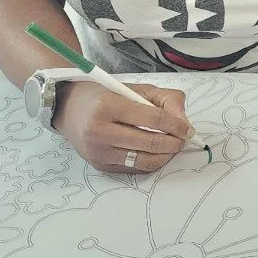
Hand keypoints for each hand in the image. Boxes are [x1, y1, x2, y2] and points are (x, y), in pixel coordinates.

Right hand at [54, 81, 192, 174]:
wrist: (69, 109)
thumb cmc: (106, 97)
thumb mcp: (136, 89)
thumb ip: (166, 100)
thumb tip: (185, 124)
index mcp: (108, 106)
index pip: (154, 118)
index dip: (177, 125)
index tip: (189, 129)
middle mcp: (100, 131)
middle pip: (151, 143)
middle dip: (175, 143)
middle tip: (183, 139)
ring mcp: (98, 151)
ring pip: (145, 160)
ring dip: (166, 155)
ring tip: (172, 146)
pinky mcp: (100, 165)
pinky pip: (134, 168)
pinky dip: (151, 162)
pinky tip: (156, 153)